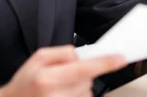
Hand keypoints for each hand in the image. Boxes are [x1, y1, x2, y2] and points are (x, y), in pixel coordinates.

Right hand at [0, 45, 126, 96]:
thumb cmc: (25, 82)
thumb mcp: (39, 58)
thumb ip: (63, 53)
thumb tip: (82, 56)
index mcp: (48, 79)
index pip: (84, 69)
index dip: (105, 63)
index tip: (121, 59)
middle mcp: (57, 96)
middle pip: (88, 80)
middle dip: (82, 74)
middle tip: (62, 76)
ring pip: (87, 91)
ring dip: (79, 87)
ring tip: (59, 89)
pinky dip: (77, 95)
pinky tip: (62, 94)